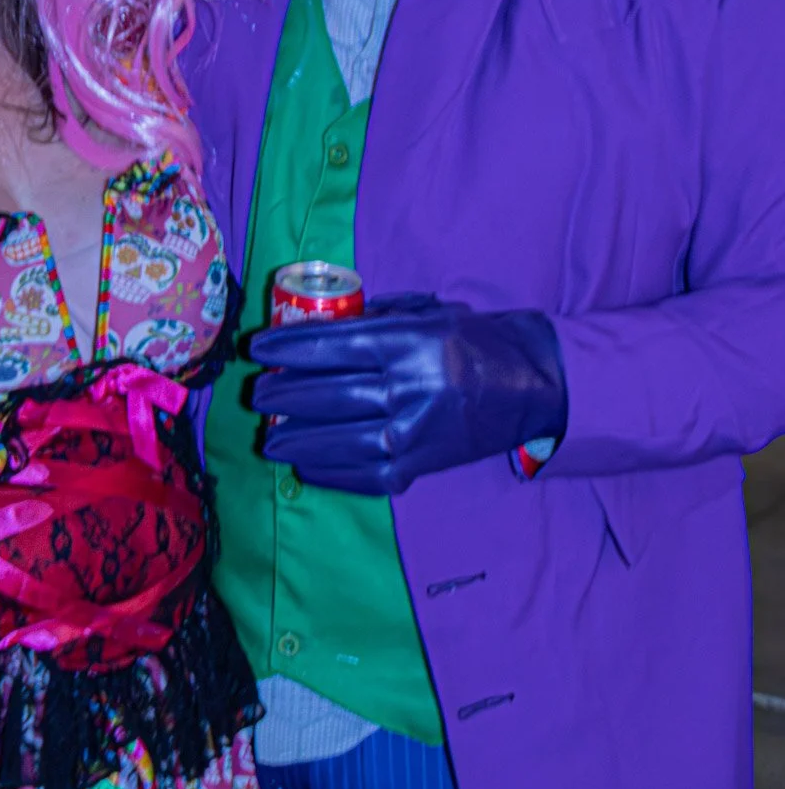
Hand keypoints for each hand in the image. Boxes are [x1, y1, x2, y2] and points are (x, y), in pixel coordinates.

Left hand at [250, 296, 566, 494]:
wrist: (531, 387)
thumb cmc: (472, 342)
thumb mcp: (426, 314)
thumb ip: (373, 320)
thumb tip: (311, 330)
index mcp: (410, 342)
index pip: (333, 345)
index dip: (289, 348)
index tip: (259, 349)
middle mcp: (411, 388)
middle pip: (329, 393)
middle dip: (283, 395)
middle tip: (258, 394)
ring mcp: (415, 433)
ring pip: (338, 439)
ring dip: (296, 438)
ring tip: (268, 436)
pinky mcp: (421, 467)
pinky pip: (364, 475)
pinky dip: (329, 471)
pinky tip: (305, 463)